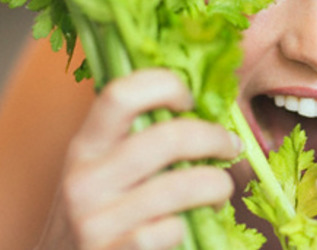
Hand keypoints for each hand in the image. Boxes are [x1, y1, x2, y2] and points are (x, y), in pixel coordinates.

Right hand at [37, 69, 241, 249]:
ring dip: (217, 185)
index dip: (165, 85)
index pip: (121, 94)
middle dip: (213, 138)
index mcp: (85, 146)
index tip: (190, 100)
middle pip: (167, 139)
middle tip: (231, 146)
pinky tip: (184, 228)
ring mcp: (96, 221)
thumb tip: (202, 108)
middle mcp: (85, 179)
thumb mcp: (102, 172)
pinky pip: (170, 230)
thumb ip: (137, 141)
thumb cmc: (99, 216)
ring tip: (221, 190)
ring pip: (179, 188)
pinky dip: (187, 227)